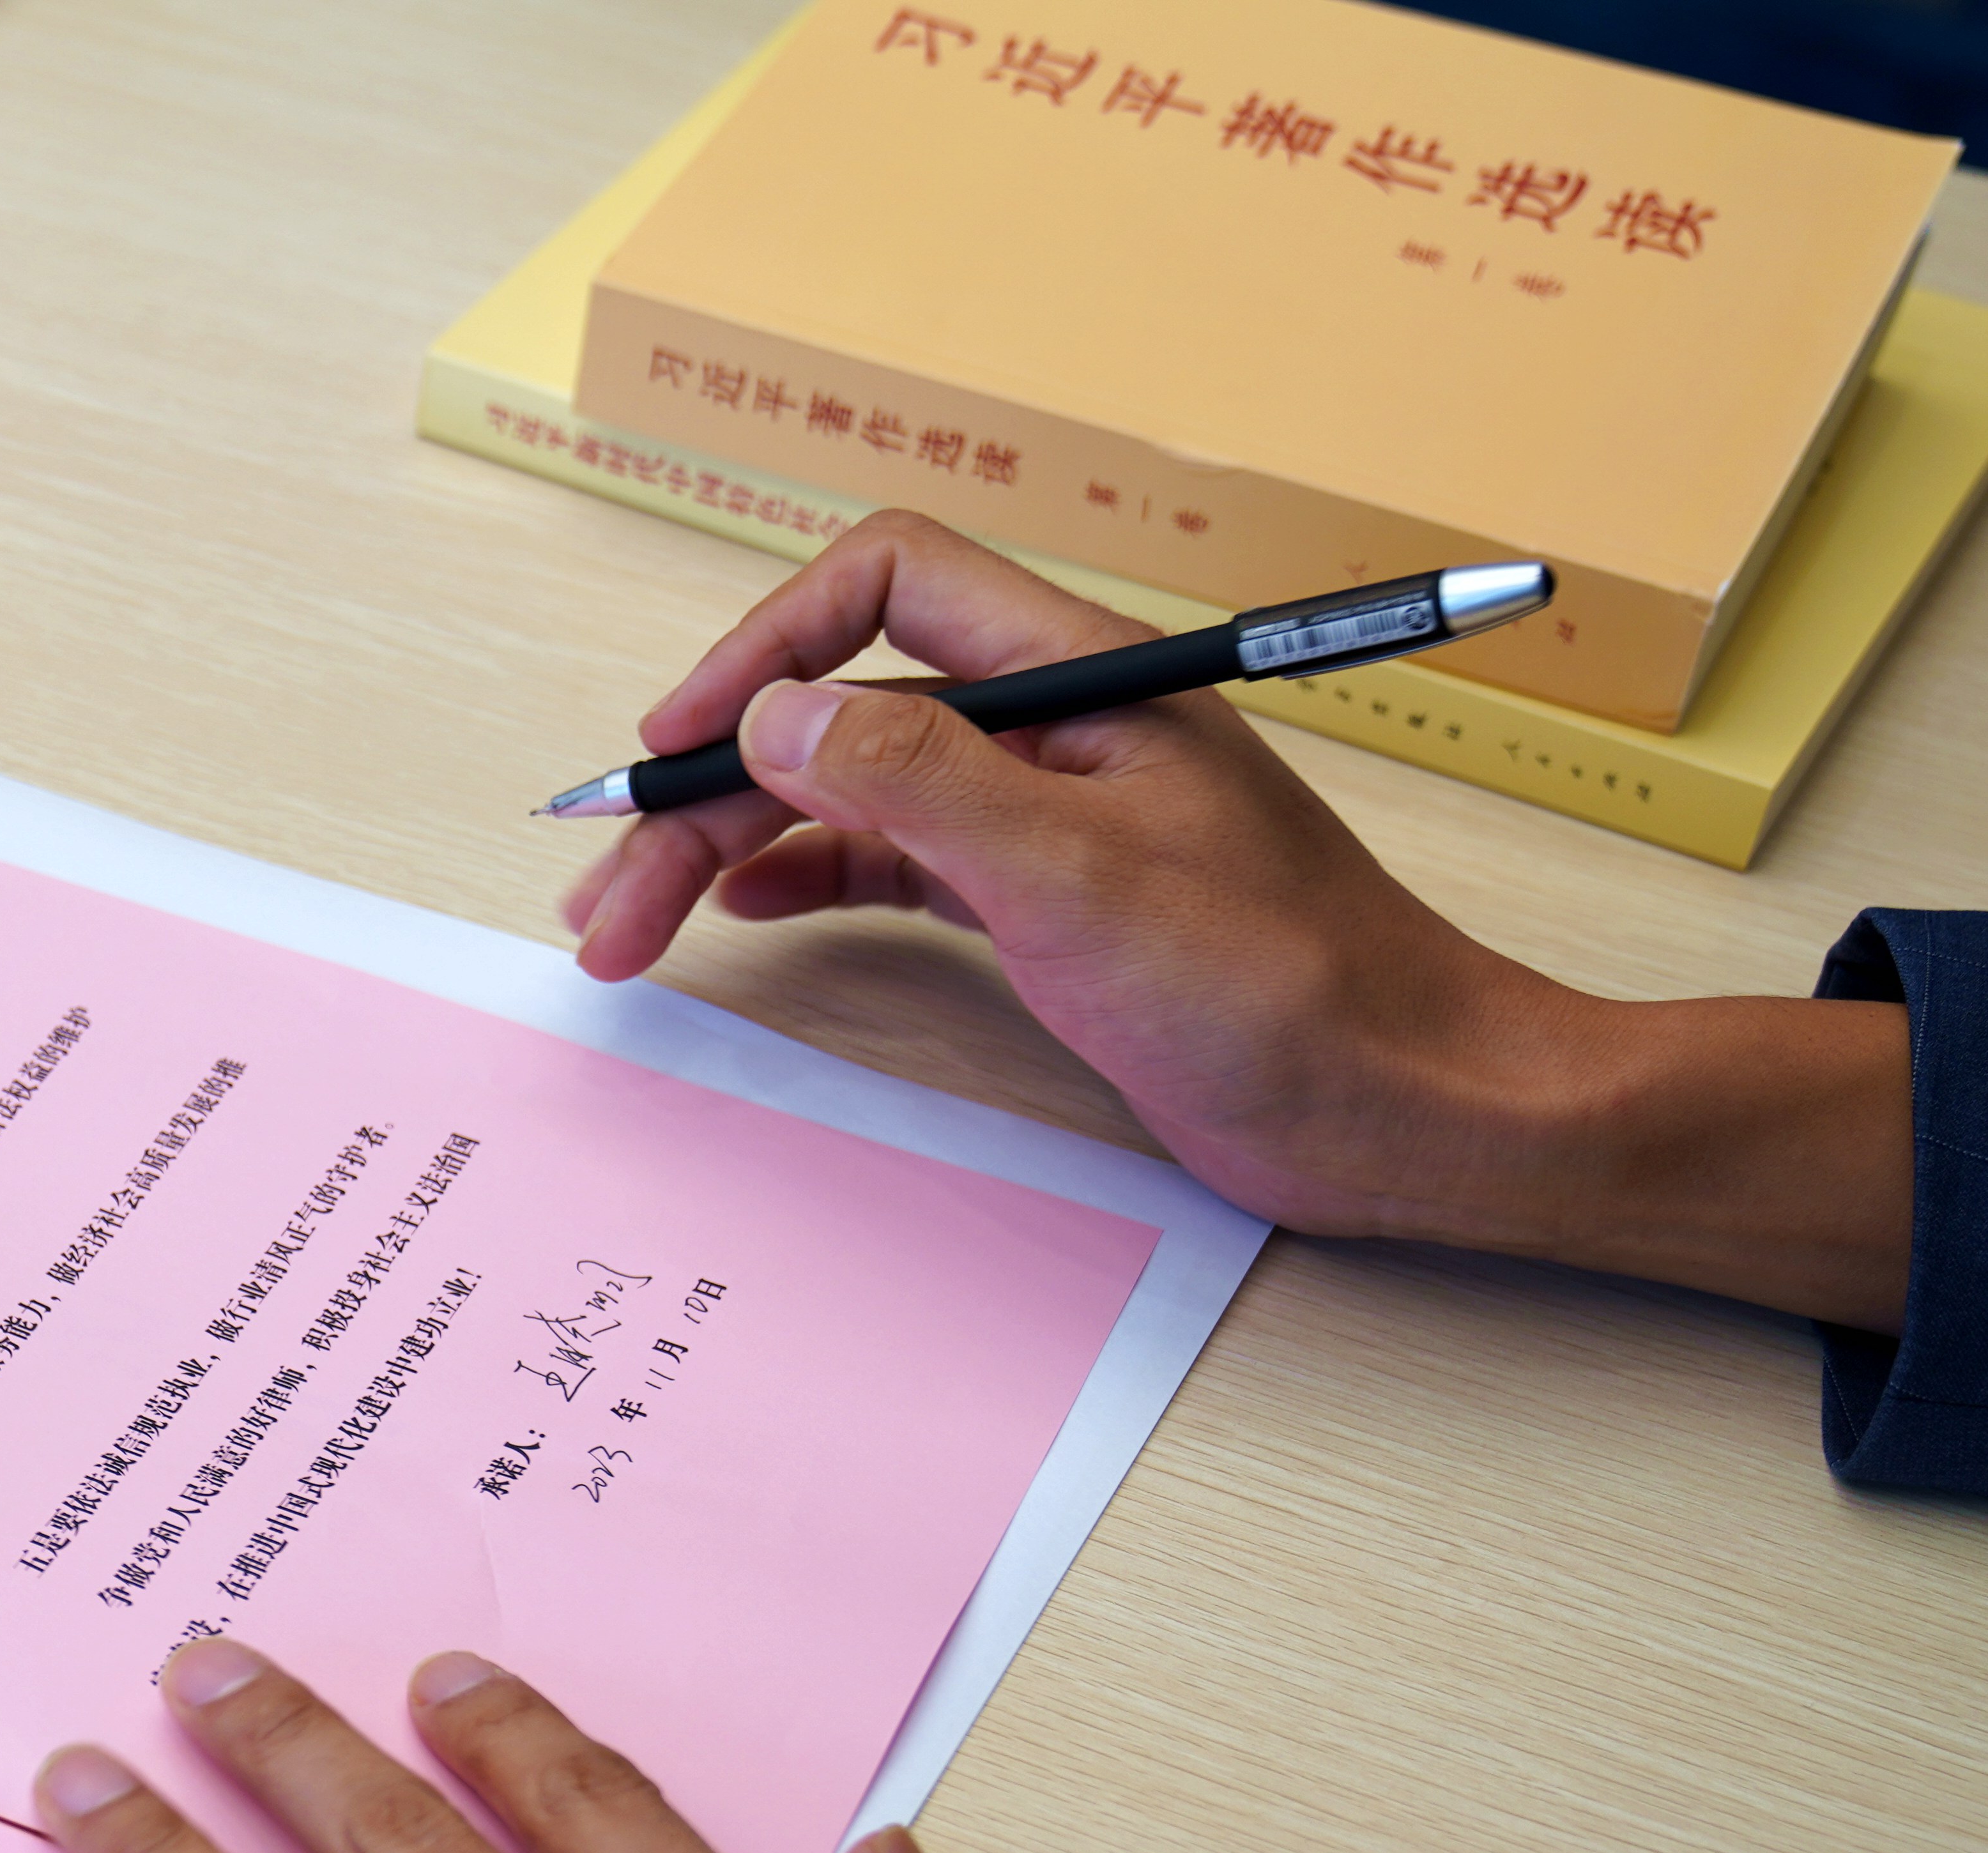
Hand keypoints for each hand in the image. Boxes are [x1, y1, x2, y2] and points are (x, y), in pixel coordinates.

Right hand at [560, 511, 1913, 1333]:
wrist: (1405, 1107)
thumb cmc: (1283, 993)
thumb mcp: (1079, 877)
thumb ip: (921, 780)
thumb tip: (777, 715)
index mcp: (1080, 679)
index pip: (888, 584)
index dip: (765, 647)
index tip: (679, 746)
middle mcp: (1054, 729)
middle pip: (838, 706)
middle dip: (709, 786)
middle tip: (609, 891)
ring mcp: (1046, 818)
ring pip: (848, 792)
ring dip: (732, 846)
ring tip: (630, 928)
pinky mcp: (1047, 904)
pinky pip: (893, 860)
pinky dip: (806, 877)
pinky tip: (742, 914)